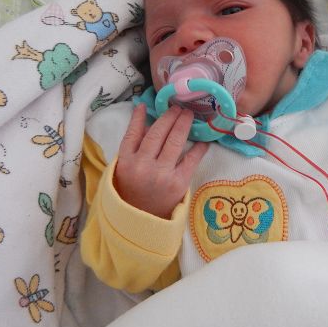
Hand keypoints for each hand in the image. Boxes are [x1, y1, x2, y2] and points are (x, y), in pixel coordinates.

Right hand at [114, 104, 208, 218]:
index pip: (133, 133)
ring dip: (183, 125)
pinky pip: (191, 160)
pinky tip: (203, 140)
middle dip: (170, 117)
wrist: (142, 221)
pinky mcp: (178, 183)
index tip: (149, 105)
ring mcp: (161, 174)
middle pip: (158, 133)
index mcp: (125, 161)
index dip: (141, 117)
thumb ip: (133, 144)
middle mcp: (142, 166)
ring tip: (189, 115)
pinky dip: (198, 148)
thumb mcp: (124, 169)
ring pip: (174, 142)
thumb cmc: (133, 191)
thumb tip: (145, 115)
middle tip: (179, 108)